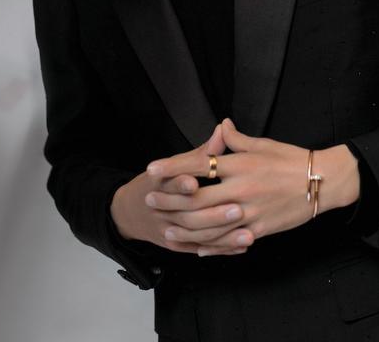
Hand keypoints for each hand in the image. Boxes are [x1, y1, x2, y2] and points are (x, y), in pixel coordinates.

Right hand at [110, 123, 249, 255]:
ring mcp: (167, 229)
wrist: (130, 212)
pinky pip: (198, 248)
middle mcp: (162, 208)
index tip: (196, 182)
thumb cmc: (159, 182)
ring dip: (222, 236)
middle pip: (186, 213)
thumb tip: (223, 129)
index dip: (181, 183)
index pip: (170, 182)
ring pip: (195, 235)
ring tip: (248, 233)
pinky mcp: (174, 245)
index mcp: (160, 182)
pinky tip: (241, 246)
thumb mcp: (173, 164)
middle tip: (238, 209)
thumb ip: (201, 152)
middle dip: (213, 213)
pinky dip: (220, 249)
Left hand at [146, 119, 360, 256]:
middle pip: (196, 198)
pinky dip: (212, 246)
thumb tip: (221, 126)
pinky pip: (230, 240)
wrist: (320, 182)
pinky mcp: (259, 228)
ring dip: (184, 228)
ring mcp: (249, 211)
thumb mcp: (263, 144)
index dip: (173, 167)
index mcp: (240, 163)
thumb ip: (237, 139)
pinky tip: (198, 248)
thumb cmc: (291, 159)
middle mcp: (240, 187)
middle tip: (149, 201)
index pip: (199, 163)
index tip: (152, 168)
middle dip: (170, 200)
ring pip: (209, 224)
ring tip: (166, 229)